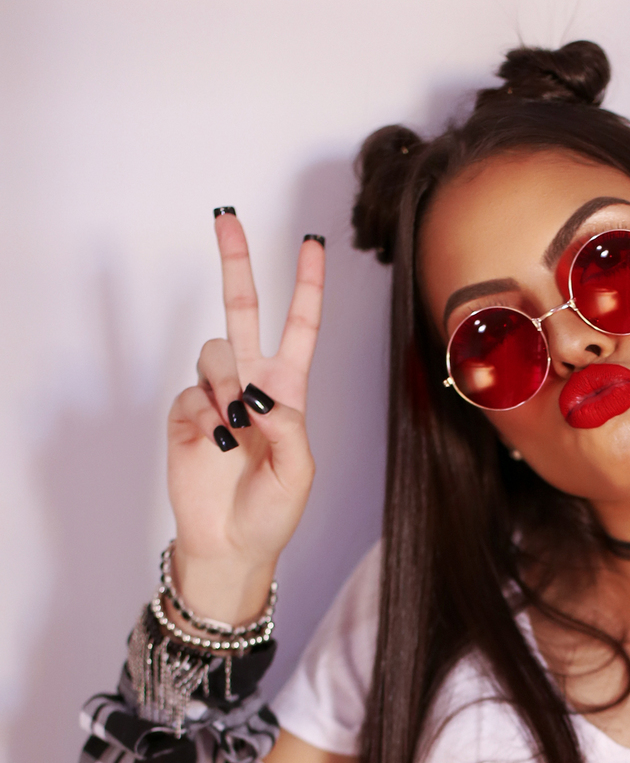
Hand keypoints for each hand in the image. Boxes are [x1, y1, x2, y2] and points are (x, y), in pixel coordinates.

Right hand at [165, 212, 324, 622]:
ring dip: (226, 382)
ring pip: (214, 351)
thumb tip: (257, 395)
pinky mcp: (185, 414)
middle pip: (242, 309)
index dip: (307, 285)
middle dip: (235, 262)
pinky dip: (207, 419)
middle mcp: (251, 383)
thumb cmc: (274, 512)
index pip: (299, 326)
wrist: (232, 545)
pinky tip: (218, 446)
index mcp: (288, 390)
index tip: (313, 243)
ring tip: (236, 427)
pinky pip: (192, 394)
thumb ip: (288, 426)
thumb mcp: (301, 471)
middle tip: (226, 217)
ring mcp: (215, 396)